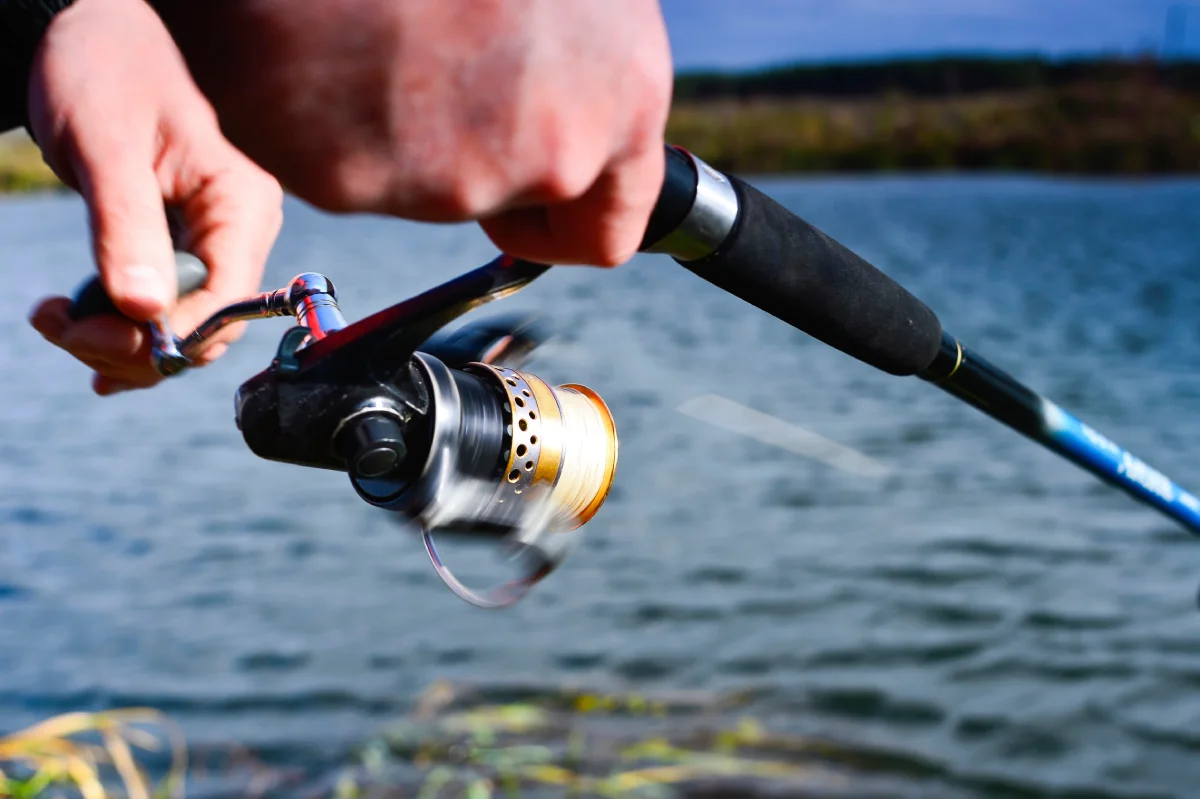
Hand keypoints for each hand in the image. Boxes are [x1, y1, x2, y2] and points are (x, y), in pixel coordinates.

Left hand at [25, 0, 282, 394]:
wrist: (84, 39)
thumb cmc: (100, 73)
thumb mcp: (105, 145)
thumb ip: (126, 227)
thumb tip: (145, 312)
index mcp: (243, 206)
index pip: (226, 303)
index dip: (166, 336)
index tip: (87, 333)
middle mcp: (239, 234)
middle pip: (204, 329)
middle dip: (131, 344)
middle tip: (55, 325)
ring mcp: (212, 247)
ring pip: (178, 331)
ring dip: (113, 342)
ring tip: (51, 316)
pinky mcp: (180, 254)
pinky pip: (159, 314)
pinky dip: (115, 330)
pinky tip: (72, 326)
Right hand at [157, 0, 671, 266]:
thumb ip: (586, 62)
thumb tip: (578, 96)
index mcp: (624, 93)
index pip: (611, 228)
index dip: (564, 218)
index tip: (532, 201)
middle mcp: (555, 152)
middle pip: (513, 203)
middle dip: (477, 158)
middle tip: (437, 64)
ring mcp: (455, 179)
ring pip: (431, 191)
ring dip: (408, 133)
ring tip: (384, 31)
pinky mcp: (361, 185)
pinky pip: (353, 177)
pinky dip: (340, 131)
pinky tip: (337, 53)